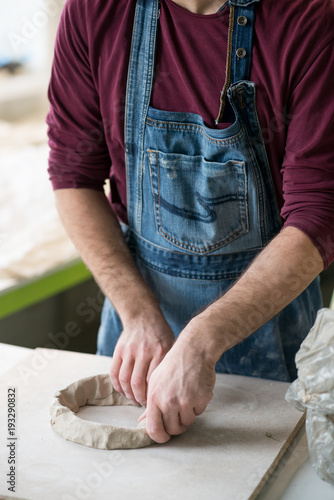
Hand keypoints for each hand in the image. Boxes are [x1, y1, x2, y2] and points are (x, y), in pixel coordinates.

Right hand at [109, 308, 174, 405]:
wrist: (143, 316)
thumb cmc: (160, 334)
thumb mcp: (171, 345)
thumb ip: (168, 365)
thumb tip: (169, 390)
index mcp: (160, 351)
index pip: (154, 381)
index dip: (153, 396)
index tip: (156, 402)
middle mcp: (144, 351)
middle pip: (137, 383)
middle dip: (139, 398)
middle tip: (143, 404)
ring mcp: (129, 350)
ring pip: (124, 380)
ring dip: (128, 394)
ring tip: (133, 399)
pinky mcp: (118, 350)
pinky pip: (114, 372)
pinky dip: (117, 385)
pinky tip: (123, 390)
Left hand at [144, 325, 215, 442]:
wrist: (193, 351)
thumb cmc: (173, 365)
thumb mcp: (156, 381)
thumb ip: (151, 403)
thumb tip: (143, 421)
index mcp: (154, 398)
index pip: (154, 429)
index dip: (160, 437)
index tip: (164, 437)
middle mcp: (169, 402)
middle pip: (173, 429)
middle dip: (176, 426)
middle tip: (178, 415)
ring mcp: (186, 401)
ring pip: (187, 422)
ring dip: (187, 415)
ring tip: (186, 398)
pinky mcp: (201, 399)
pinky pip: (199, 413)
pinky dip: (198, 406)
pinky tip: (195, 391)